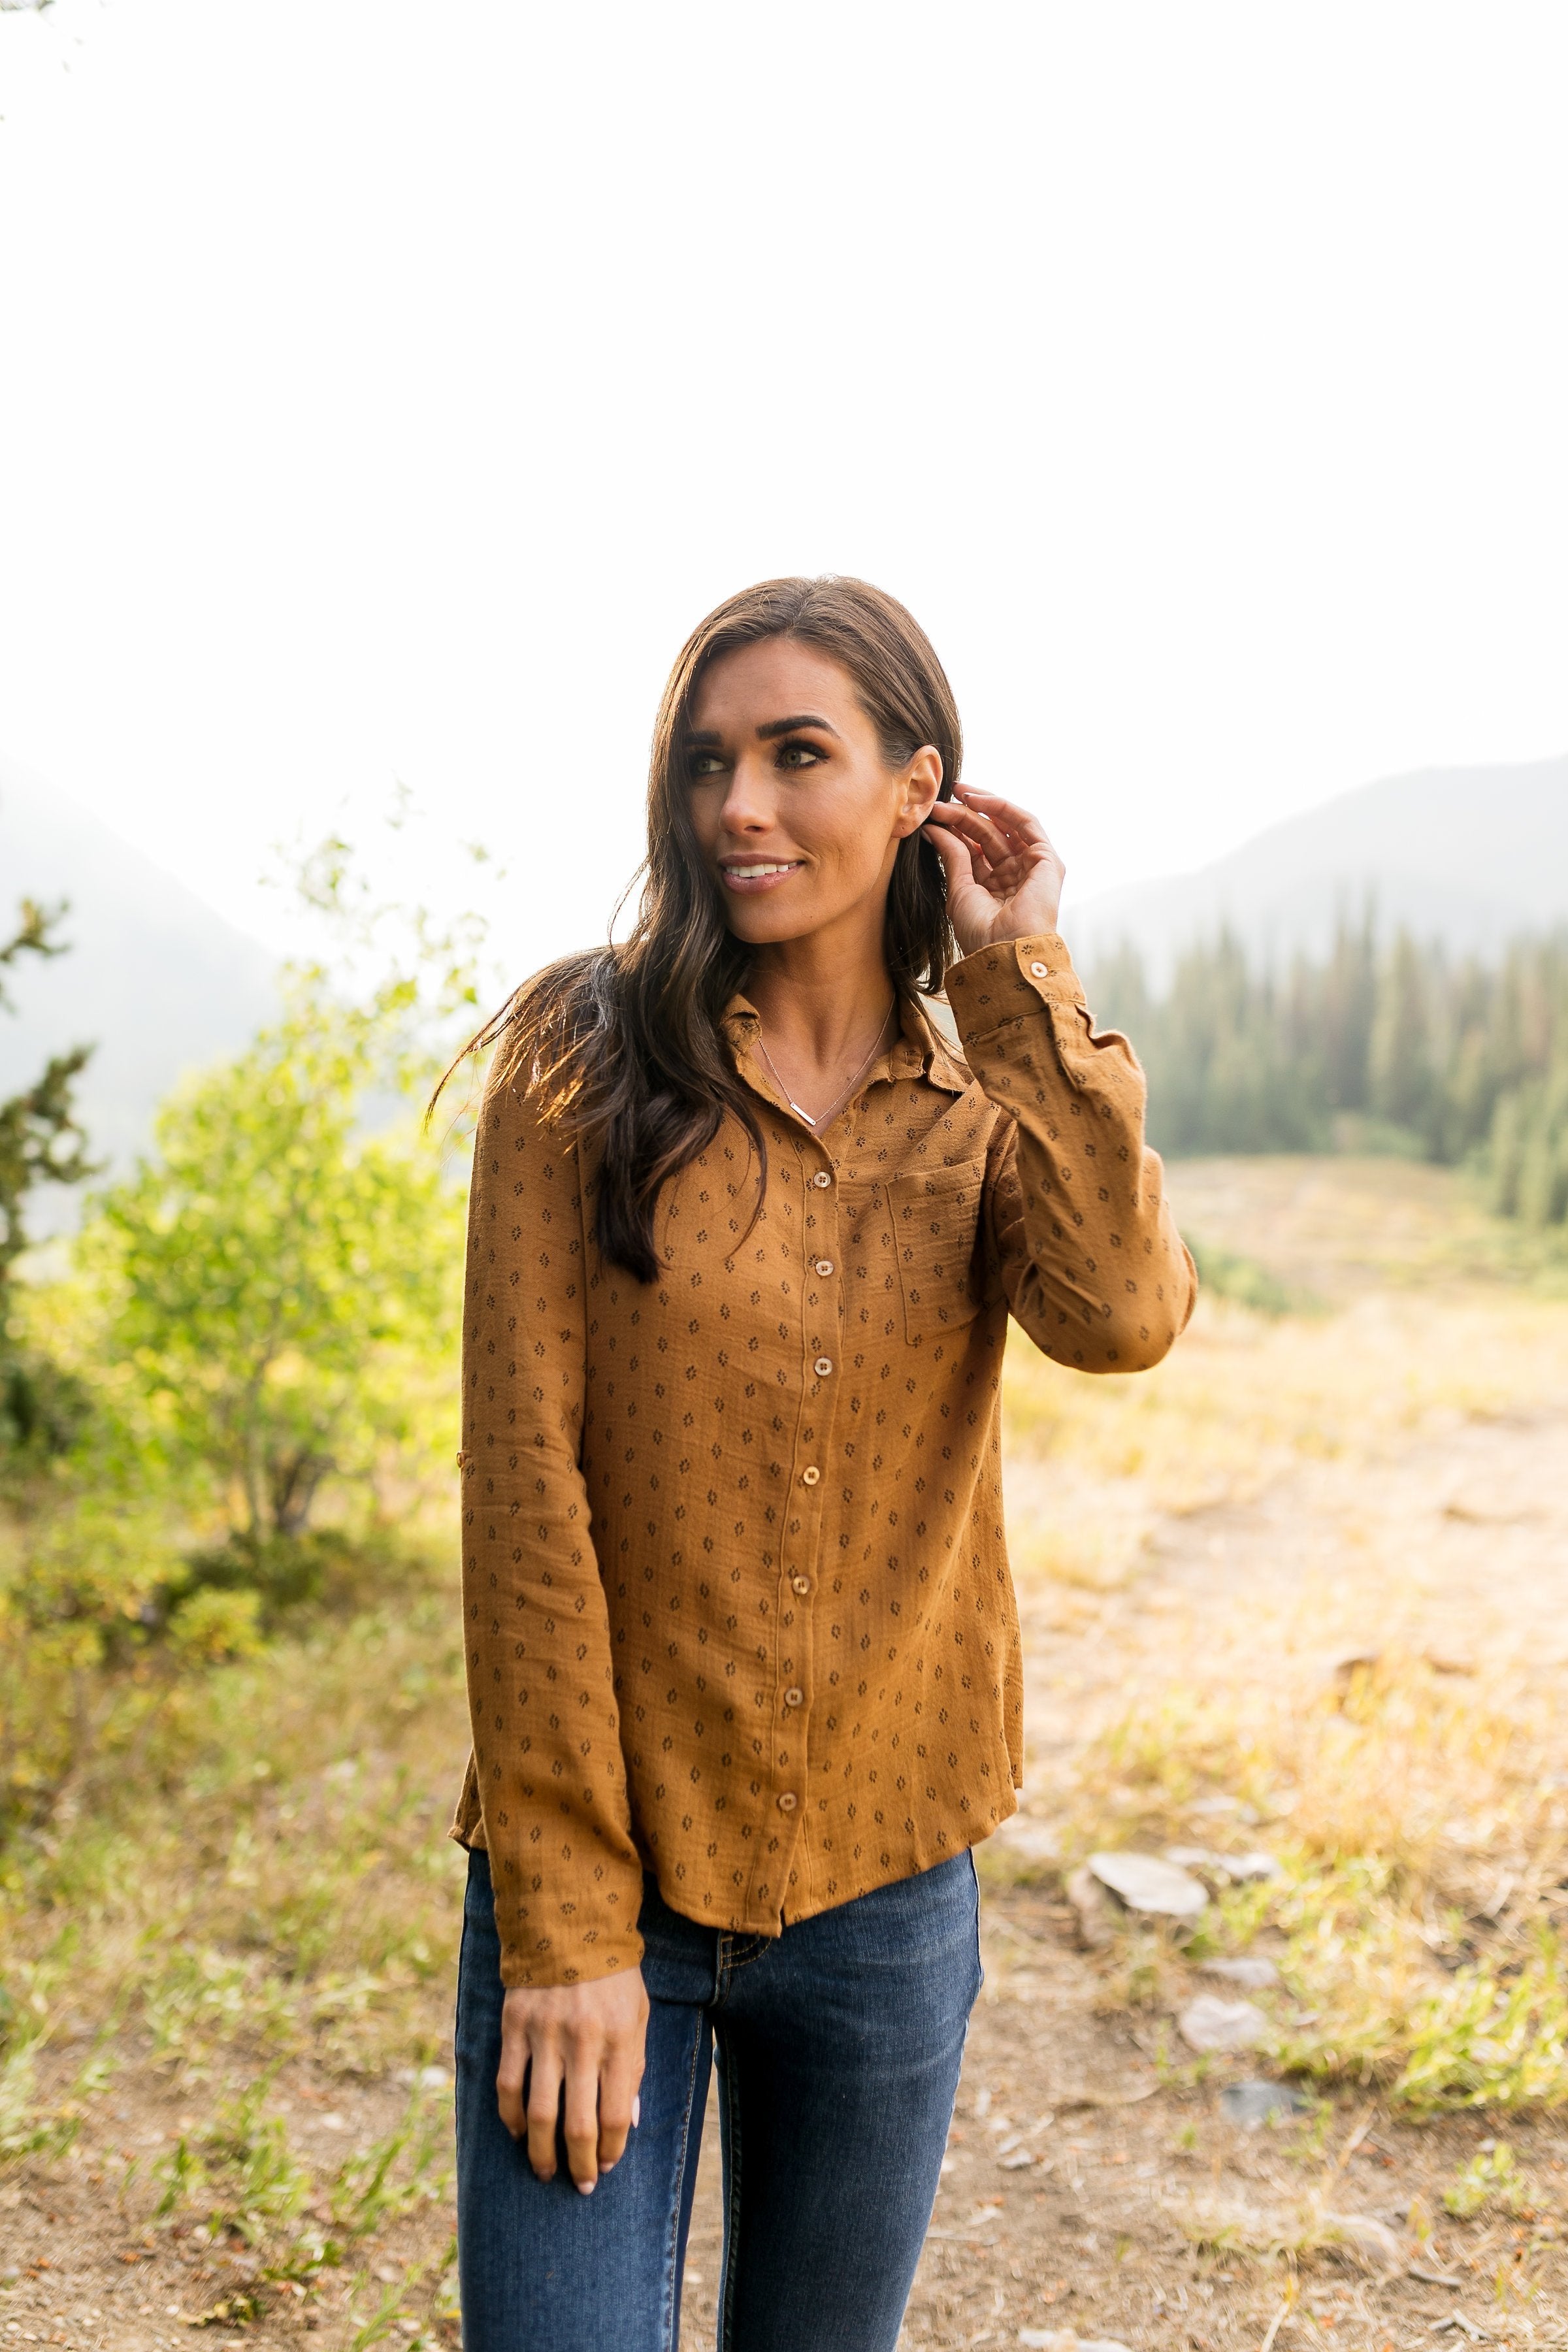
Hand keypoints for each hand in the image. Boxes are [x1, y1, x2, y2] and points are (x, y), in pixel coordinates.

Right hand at [497, 1968, 649, 2192]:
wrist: (571, 1925)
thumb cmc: (614, 1978)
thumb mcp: (638, 2017)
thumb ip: (634, 2068)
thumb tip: (627, 2124)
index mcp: (618, 2039)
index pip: (615, 2114)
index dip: (610, 2150)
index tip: (606, 2167)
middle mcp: (581, 2040)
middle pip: (578, 2123)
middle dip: (579, 2164)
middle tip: (579, 2186)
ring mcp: (544, 2034)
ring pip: (538, 2112)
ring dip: (541, 2151)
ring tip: (545, 2171)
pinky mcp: (514, 2026)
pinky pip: (507, 2084)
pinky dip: (510, 2116)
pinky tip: (518, 2133)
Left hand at [925, 787, 1064, 958]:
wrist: (1003, 950)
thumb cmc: (981, 932)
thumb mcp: (959, 888)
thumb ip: (952, 855)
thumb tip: (933, 828)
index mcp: (995, 886)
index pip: (976, 849)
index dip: (956, 829)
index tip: (933, 815)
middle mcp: (1015, 875)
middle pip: (989, 835)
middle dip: (965, 815)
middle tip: (940, 802)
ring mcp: (1033, 867)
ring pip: (1006, 826)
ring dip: (982, 807)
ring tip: (957, 793)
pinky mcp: (1048, 860)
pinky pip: (1026, 824)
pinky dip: (1003, 808)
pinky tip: (978, 800)